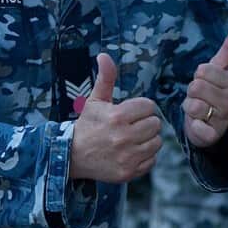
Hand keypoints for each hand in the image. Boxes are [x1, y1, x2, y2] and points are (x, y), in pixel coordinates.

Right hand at [71, 53, 162, 182]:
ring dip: (147, 140)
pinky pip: (152, 160)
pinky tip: (130, 153)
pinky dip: (144, 157)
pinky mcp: (129, 172)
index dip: (141, 108)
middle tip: (131, 126)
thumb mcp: (95, 100)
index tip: (129, 113)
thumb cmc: (87, 125)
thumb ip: (105, 78)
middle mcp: (123, 137)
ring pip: (156, 142)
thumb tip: (104, 55)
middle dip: (145, 123)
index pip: (150, 107)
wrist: (71, 157)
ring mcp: (127, 156)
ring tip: (131, 139)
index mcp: (117, 116)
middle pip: (155, 124)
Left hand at [182, 25, 227, 147]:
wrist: (210, 125)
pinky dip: (192, 125)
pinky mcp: (212, 136)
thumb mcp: (220, 70)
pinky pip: (194, 125)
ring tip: (199, 111)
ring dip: (190, 107)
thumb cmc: (213, 92)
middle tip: (200, 98)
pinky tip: (199, 124)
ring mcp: (223, 120)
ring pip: (192, 105)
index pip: (203, 70)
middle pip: (196, 86)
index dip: (199, 76)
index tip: (206, 83)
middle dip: (192, 92)